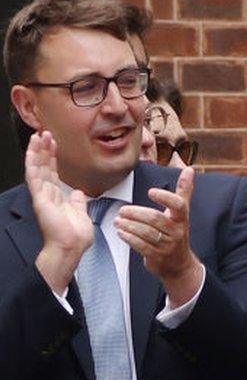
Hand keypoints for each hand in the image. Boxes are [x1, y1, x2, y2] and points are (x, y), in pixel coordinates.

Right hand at [26, 131, 92, 294]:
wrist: (71, 247)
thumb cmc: (76, 236)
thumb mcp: (81, 213)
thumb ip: (77, 202)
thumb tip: (77, 192)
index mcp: (57, 198)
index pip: (52, 172)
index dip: (52, 157)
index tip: (54, 143)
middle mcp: (47, 195)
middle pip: (43, 167)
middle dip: (43, 149)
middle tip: (45, 133)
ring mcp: (42, 196)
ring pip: (37, 168)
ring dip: (37, 151)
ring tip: (38, 135)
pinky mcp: (39, 198)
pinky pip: (34, 177)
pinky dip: (32, 162)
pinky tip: (32, 150)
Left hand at [115, 167, 202, 306]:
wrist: (179, 264)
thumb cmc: (178, 233)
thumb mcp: (183, 212)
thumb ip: (184, 190)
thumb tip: (189, 169)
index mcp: (182, 219)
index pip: (178, 205)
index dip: (165, 198)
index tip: (151, 192)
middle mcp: (176, 231)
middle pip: (155, 219)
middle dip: (136, 213)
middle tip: (123, 210)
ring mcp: (166, 245)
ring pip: (146, 233)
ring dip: (129, 225)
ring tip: (118, 220)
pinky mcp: (156, 256)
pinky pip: (140, 246)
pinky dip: (128, 238)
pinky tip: (121, 232)